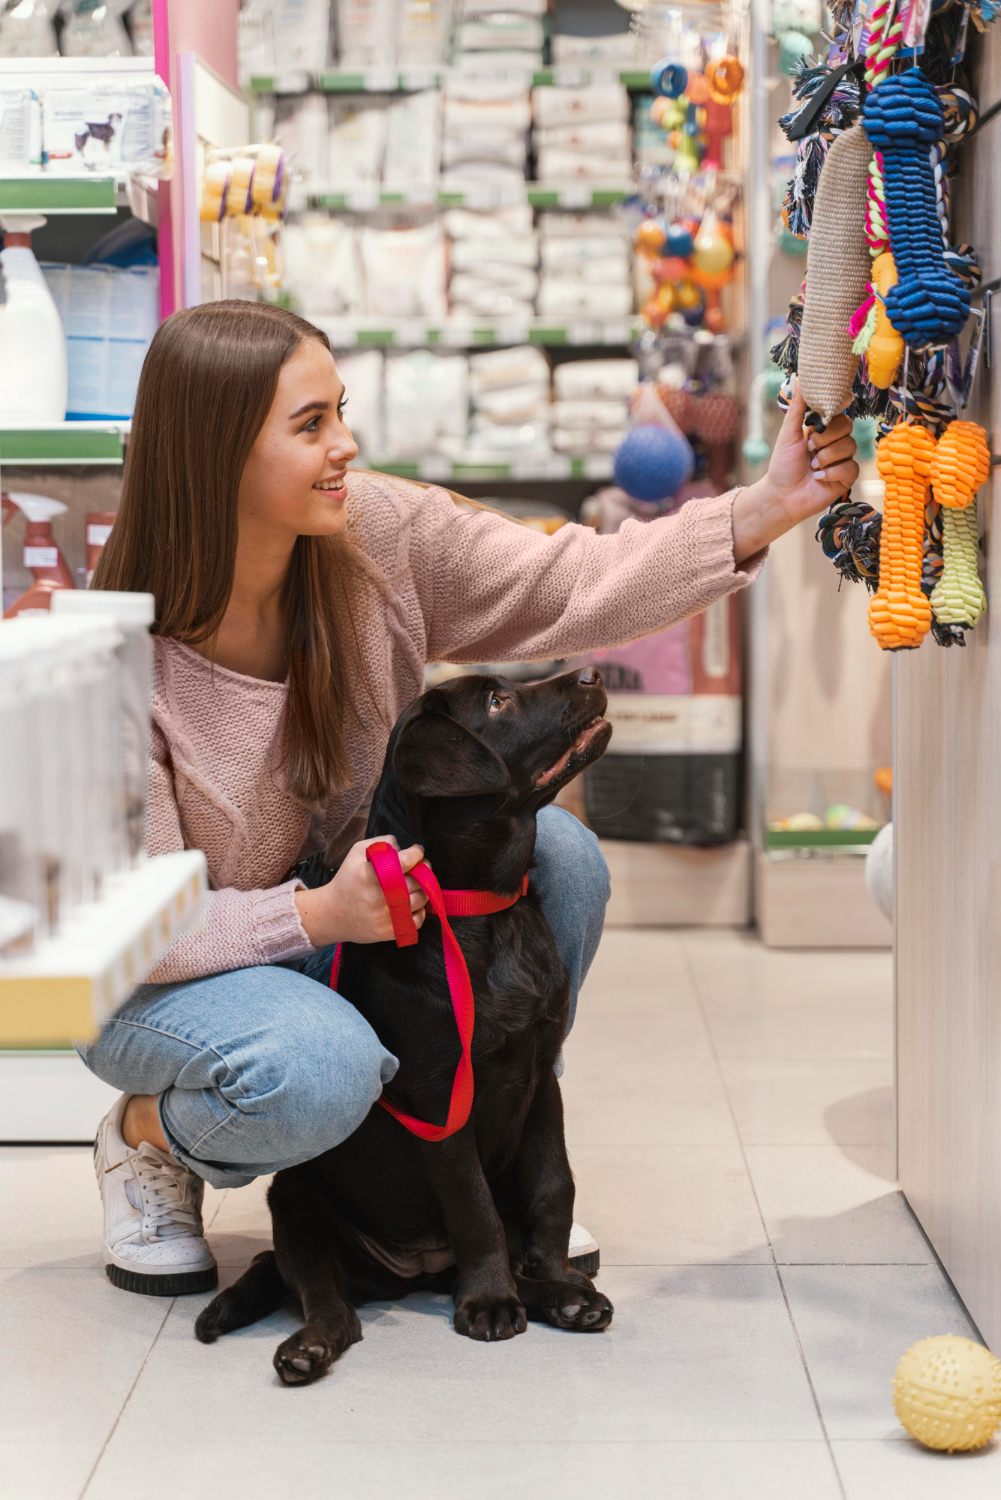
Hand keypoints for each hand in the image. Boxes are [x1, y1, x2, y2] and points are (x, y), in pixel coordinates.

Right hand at [295, 836, 428, 947]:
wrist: (332, 914)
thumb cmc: (348, 880)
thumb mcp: (356, 853)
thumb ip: (381, 843)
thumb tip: (405, 848)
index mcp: (368, 875)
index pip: (405, 861)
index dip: (417, 853)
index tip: (418, 851)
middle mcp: (378, 897)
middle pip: (417, 880)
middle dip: (424, 869)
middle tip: (422, 865)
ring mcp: (384, 917)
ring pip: (420, 900)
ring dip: (423, 889)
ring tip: (416, 883)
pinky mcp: (389, 932)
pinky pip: (417, 920)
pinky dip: (419, 910)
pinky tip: (411, 903)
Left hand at [731, 382, 859, 562]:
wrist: (782, 496)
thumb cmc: (783, 465)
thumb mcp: (788, 434)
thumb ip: (798, 408)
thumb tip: (800, 378)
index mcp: (822, 428)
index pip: (839, 409)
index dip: (840, 404)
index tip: (839, 401)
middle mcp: (835, 441)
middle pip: (847, 425)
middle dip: (826, 436)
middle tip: (810, 446)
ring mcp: (843, 458)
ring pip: (849, 446)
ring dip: (826, 457)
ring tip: (811, 466)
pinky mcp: (847, 477)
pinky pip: (850, 467)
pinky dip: (831, 473)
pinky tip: (818, 478)